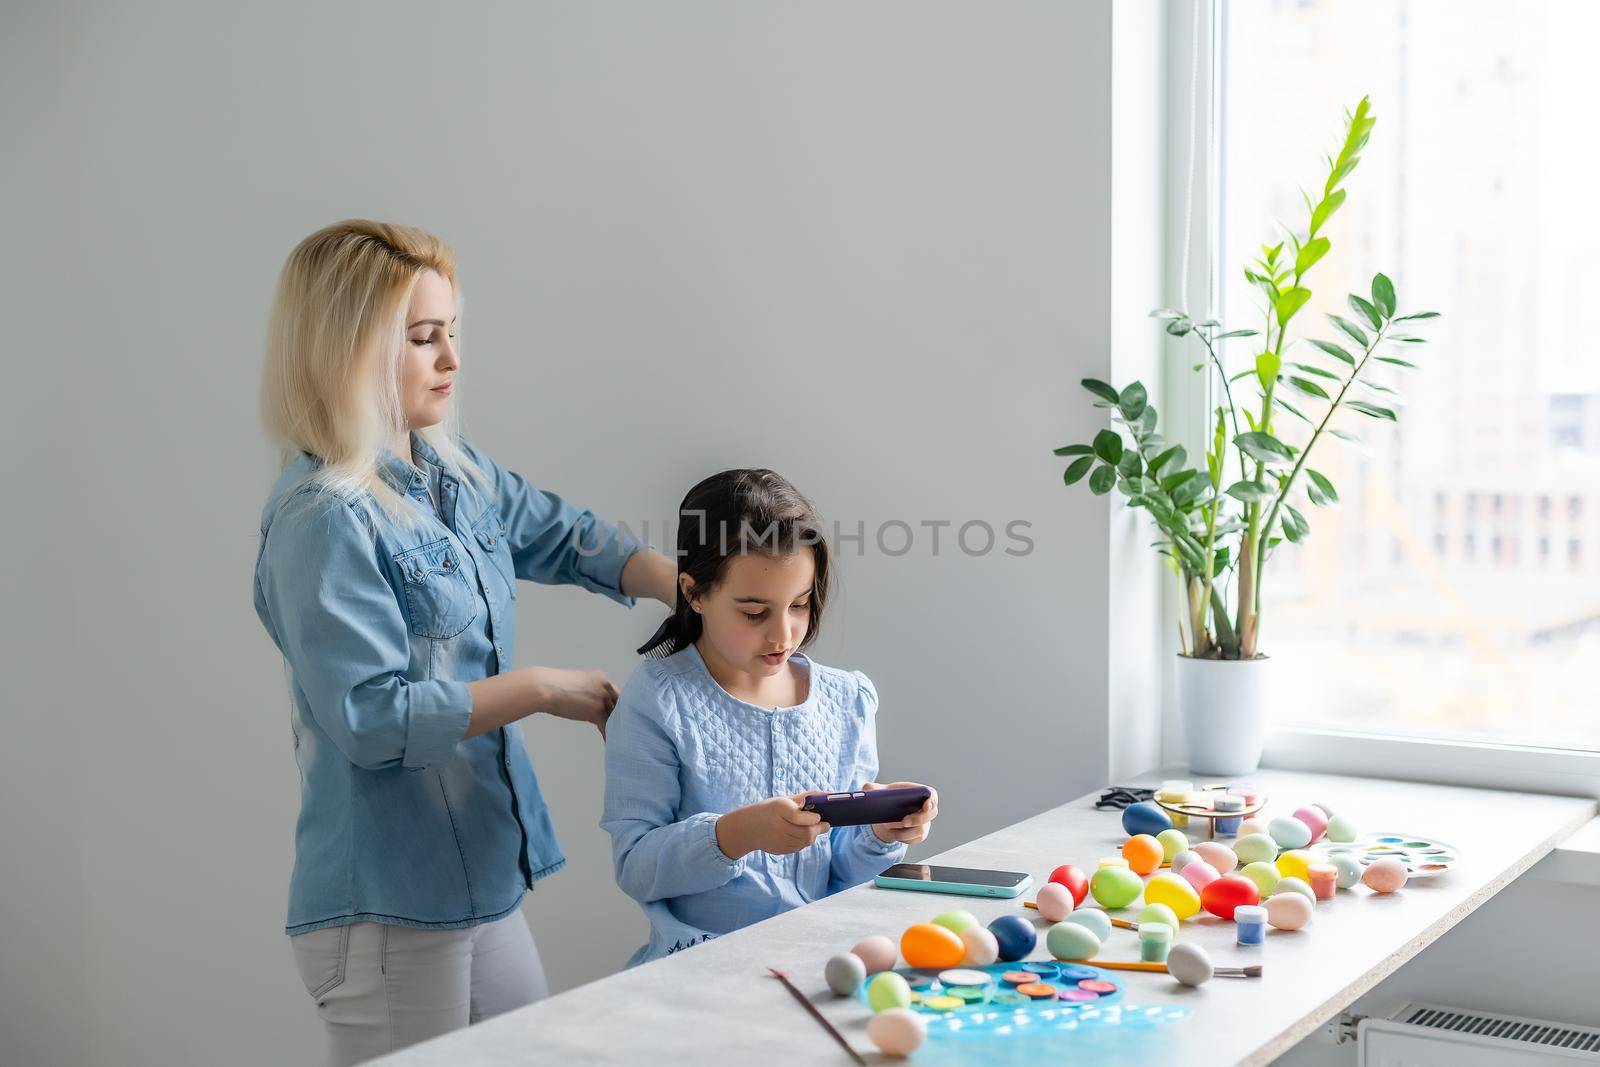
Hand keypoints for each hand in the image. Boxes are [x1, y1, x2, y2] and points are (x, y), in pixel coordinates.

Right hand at [526, 667, 618, 737]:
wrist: (544, 687)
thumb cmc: (553, 686)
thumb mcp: (576, 684)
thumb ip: (588, 693)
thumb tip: (589, 705)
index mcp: (600, 678)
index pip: (615, 694)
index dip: (616, 706)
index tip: (619, 717)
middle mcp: (605, 686)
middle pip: (619, 705)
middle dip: (621, 718)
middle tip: (625, 730)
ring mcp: (602, 698)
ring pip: (614, 716)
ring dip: (616, 728)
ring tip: (621, 739)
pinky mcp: (596, 711)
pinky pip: (606, 727)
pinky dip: (608, 736)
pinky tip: (610, 744)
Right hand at [715, 792, 830, 859]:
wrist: (748, 827)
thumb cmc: (771, 809)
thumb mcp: (784, 800)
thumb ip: (806, 797)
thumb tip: (829, 794)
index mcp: (778, 809)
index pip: (799, 817)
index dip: (812, 818)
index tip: (819, 816)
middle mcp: (777, 826)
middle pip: (806, 833)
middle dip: (819, 829)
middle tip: (825, 824)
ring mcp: (777, 840)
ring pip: (804, 842)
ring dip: (812, 836)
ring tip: (813, 828)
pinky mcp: (778, 850)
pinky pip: (798, 848)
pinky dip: (803, 842)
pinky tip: (800, 835)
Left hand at [867, 781, 938, 845]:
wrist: (886, 813)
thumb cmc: (887, 798)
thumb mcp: (879, 791)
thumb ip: (872, 788)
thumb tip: (867, 789)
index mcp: (919, 794)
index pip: (932, 796)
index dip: (932, 801)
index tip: (926, 806)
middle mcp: (925, 809)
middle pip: (930, 815)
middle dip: (917, 819)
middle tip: (903, 821)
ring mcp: (924, 823)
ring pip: (921, 831)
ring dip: (906, 832)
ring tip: (891, 830)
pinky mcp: (919, 835)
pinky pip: (914, 839)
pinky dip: (904, 838)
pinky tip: (893, 834)